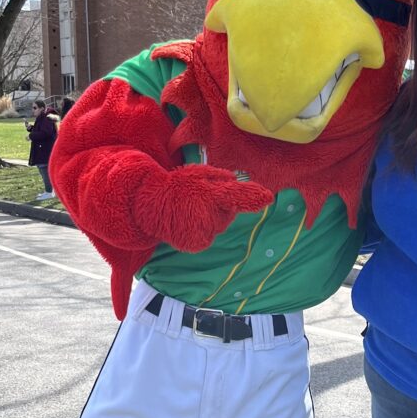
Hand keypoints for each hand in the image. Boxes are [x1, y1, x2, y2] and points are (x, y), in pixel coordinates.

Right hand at [146, 164, 273, 253]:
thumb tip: (236, 180)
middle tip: (197, 200)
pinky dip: (202, 231)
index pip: (236, 194)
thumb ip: (219, 177)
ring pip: (219, 225)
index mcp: (209, 194)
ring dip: (209, 219)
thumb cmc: (176, 187)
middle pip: (229, 213)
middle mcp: (208, 214)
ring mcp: (203, 232)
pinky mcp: (197, 244)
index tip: (268, 197)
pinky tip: (187, 223)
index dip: (253, 196)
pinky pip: (209, 236)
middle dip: (219, 207)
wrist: (148, 205)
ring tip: (189, 211)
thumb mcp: (197, 173)